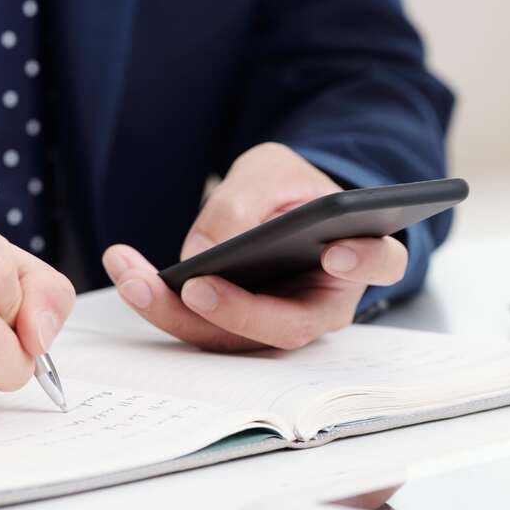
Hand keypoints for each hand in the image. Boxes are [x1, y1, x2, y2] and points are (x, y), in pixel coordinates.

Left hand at [101, 143, 406, 350]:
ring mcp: (280, 324)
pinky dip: (162, 305)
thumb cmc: (287, 187)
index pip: (380, 263)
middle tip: (194, 286)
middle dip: (237, 311)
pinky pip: (203, 328)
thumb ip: (246, 201)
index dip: (363, 261)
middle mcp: (324, 304)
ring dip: (178, 312)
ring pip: (236, 338)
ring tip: (133, 274)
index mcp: (358, 254)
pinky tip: (129, 273)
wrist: (274, 205)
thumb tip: (205, 254)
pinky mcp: (238, 329)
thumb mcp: (268, 170)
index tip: (334, 252)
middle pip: (290, 325)